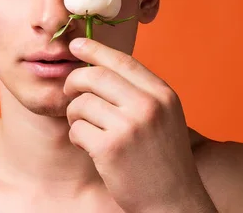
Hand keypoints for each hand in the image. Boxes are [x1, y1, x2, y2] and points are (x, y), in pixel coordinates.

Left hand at [64, 37, 217, 212]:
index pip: (122, 60)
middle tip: (69, 92)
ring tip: (85, 128)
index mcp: (162, 94)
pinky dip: (76, 136)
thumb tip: (100, 65)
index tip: (76, 44)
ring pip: (81, 103)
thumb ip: (139, 90)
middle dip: (74, 82)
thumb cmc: (163, 157)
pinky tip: (88, 146)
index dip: (95, 49)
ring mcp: (129, 127)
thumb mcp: (164, 115)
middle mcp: (148, 106)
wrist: (173, 201)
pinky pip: (77, 129)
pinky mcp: (110, 149)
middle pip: (94, 76)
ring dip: (75, 115)